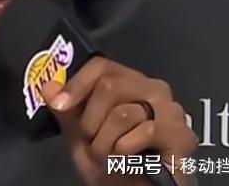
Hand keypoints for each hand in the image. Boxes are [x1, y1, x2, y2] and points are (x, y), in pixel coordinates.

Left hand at [40, 56, 197, 185]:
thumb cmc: (110, 162)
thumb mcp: (80, 134)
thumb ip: (65, 109)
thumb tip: (47, 85)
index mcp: (130, 82)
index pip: (101, 66)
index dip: (77, 83)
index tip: (60, 105)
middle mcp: (154, 89)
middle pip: (109, 85)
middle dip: (90, 121)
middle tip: (91, 141)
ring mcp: (171, 111)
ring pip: (123, 113)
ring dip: (105, 142)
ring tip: (109, 156)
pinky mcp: (181, 135)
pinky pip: (144, 132)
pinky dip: (126, 152)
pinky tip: (129, 162)